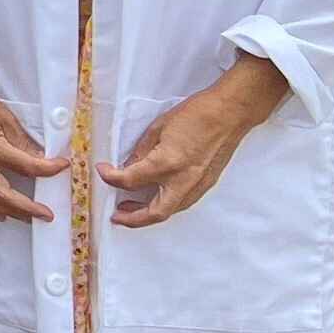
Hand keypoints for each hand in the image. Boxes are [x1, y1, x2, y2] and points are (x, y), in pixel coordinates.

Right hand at [0, 38, 66, 223]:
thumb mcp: (5, 117)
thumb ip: (22, 142)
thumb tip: (38, 158)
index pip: (26, 167)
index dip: (48, 169)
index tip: (62, 167)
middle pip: (6, 196)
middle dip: (29, 208)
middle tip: (46, 214)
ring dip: (11, 212)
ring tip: (27, 218)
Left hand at [105, 55, 289, 228]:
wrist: (230, 113)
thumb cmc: (197, 114)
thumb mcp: (158, 128)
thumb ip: (142, 152)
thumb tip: (129, 167)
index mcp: (166, 163)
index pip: (130, 180)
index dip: (111, 177)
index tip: (103, 171)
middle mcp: (183, 180)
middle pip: (154, 213)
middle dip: (132, 219)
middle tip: (117, 215)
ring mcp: (197, 185)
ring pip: (170, 211)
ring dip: (149, 214)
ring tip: (132, 207)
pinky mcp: (206, 183)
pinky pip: (182, 203)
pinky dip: (166, 205)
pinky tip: (156, 197)